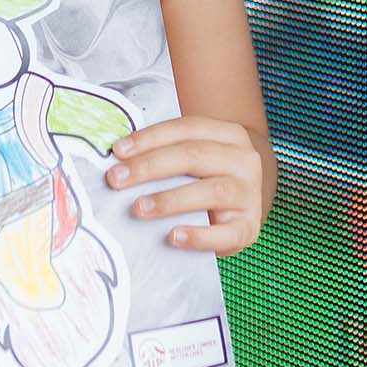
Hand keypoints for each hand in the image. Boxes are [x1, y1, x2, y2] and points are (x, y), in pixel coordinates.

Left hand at [105, 114, 263, 255]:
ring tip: (139, 207)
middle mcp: (244, 160)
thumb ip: (167, 153)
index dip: (150, 138)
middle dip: (150, 167)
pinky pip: (225, 233)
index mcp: (229, 134)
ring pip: (211, 191)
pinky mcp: (249, 228)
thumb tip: (120, 161)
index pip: (186, 129)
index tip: (117, 151)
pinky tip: (173, 237)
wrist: (246, 205)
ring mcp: (250, 194)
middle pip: (194, 156)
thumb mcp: (197, 157)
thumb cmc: (209, 176)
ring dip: (170, 200)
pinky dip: (199, 236)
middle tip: (116, 179)